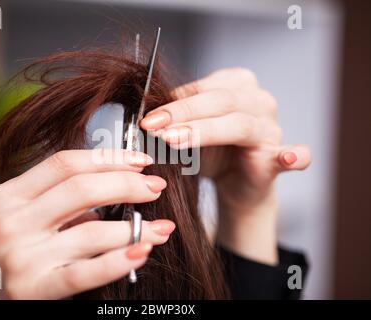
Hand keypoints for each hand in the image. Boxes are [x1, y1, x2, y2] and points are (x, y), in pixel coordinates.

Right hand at [0, 149, 174, 298]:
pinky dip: (119, 261)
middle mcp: (11, 220)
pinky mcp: (32, 289)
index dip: (109, 158)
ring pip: (92, 231)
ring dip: (136, 228)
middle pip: (82, 188)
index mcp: (8, 195)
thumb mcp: (14, 218)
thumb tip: (110, 188)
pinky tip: (142, 252)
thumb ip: (53, 202)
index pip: (66, 163)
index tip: (140, 161)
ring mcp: (20, 256)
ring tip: (161, 228)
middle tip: (155, 187)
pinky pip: (86, 272)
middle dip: (128, 184)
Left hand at [141, 68, 310, 263]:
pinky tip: (287, 158)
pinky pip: (295, 156)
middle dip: (183, 114)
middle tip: (154, 128)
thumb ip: (173, 121)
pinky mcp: (279, 158)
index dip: (173, 102)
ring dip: (206, 132)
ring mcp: (272, 128)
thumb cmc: (210, 152)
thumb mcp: (187, 131)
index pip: (202, 88)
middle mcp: (258, 101)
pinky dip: (295, 156)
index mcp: (236, 85)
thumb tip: (144, 118)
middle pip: (221, 101)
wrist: (233, 182)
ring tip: (174, 141)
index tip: (146, 118)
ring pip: (240, 124)